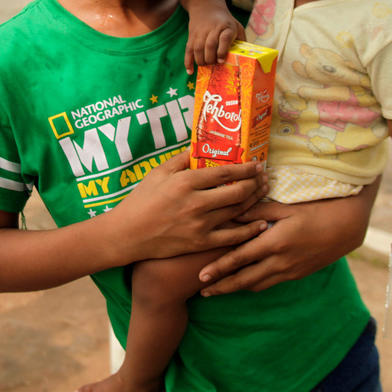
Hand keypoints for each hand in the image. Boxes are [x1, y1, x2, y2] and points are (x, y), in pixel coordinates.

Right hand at [114, 151, 269, 262]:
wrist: (127, 235)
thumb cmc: (139, 201)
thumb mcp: (156, 173)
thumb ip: (178, 160)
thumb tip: (196, 148)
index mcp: (185, 182)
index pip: (225, 173)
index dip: (246, 168)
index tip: (256, 164)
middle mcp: (196, 203)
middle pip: (237, 192)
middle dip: (255, 183)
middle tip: (264, 177)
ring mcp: (200, 225)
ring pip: (237, 211)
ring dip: (255, 201)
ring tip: (264, 192)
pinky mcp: (200, 243)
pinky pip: (231, 237)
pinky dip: (249, 231)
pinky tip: (261, 224)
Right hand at [185, 9, 244, 73]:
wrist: (207, 6)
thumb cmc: (225, 21)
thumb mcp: (236, 25)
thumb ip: (241, 40)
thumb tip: (244, 58)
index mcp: (226, 26)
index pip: (224, 38)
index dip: (222, 51)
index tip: (221, 60)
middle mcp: (213, 28)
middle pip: (210, 45)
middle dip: (211, 59)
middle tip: (214, 65)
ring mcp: (201, 32)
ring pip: (198, 48)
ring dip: (201, 60)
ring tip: (205, 65)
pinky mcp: (191, 35)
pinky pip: (188, 49)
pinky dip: (188, 61)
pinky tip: (190, 71)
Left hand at [198, 182, 376, 294]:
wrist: (346, 227)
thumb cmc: (315, 210)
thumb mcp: (284, 208)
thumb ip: (256, 213)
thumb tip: (230, 212)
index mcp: (275, 242)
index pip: (240, 258)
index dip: (219, 269)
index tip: (201, 276)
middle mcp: (280, 261)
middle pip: (244, 280)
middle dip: (222, 287)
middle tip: (201, 291)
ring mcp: (289, 271)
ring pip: (256, 285)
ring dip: (235, 288)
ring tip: (216, 290)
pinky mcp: (296, 274)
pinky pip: (269, 283)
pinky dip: (253, 284)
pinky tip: (242, 282)